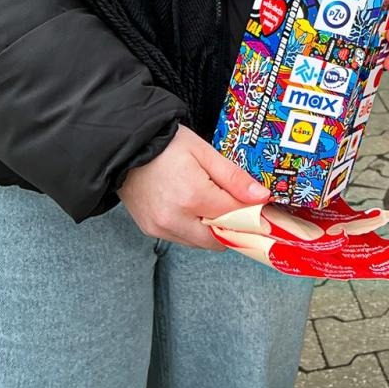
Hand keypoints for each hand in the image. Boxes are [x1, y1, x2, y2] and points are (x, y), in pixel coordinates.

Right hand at [118, 124, 270, 248]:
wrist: (125, 147)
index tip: (263, 211)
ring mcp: (161, 227)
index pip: (234, 217)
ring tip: (214, 205)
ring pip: (200, 243)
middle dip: (233, 228)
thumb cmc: (165, 144)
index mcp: (192, 196)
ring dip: (213, 231)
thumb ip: (233, 177)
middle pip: (218, 239)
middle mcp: (175, 218)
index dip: (252, 214)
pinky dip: (194, 230)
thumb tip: (261, 197)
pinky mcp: (151, 229)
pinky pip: (182, 238)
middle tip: (241, 211)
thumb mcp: (204, 152)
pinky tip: (194, 209)